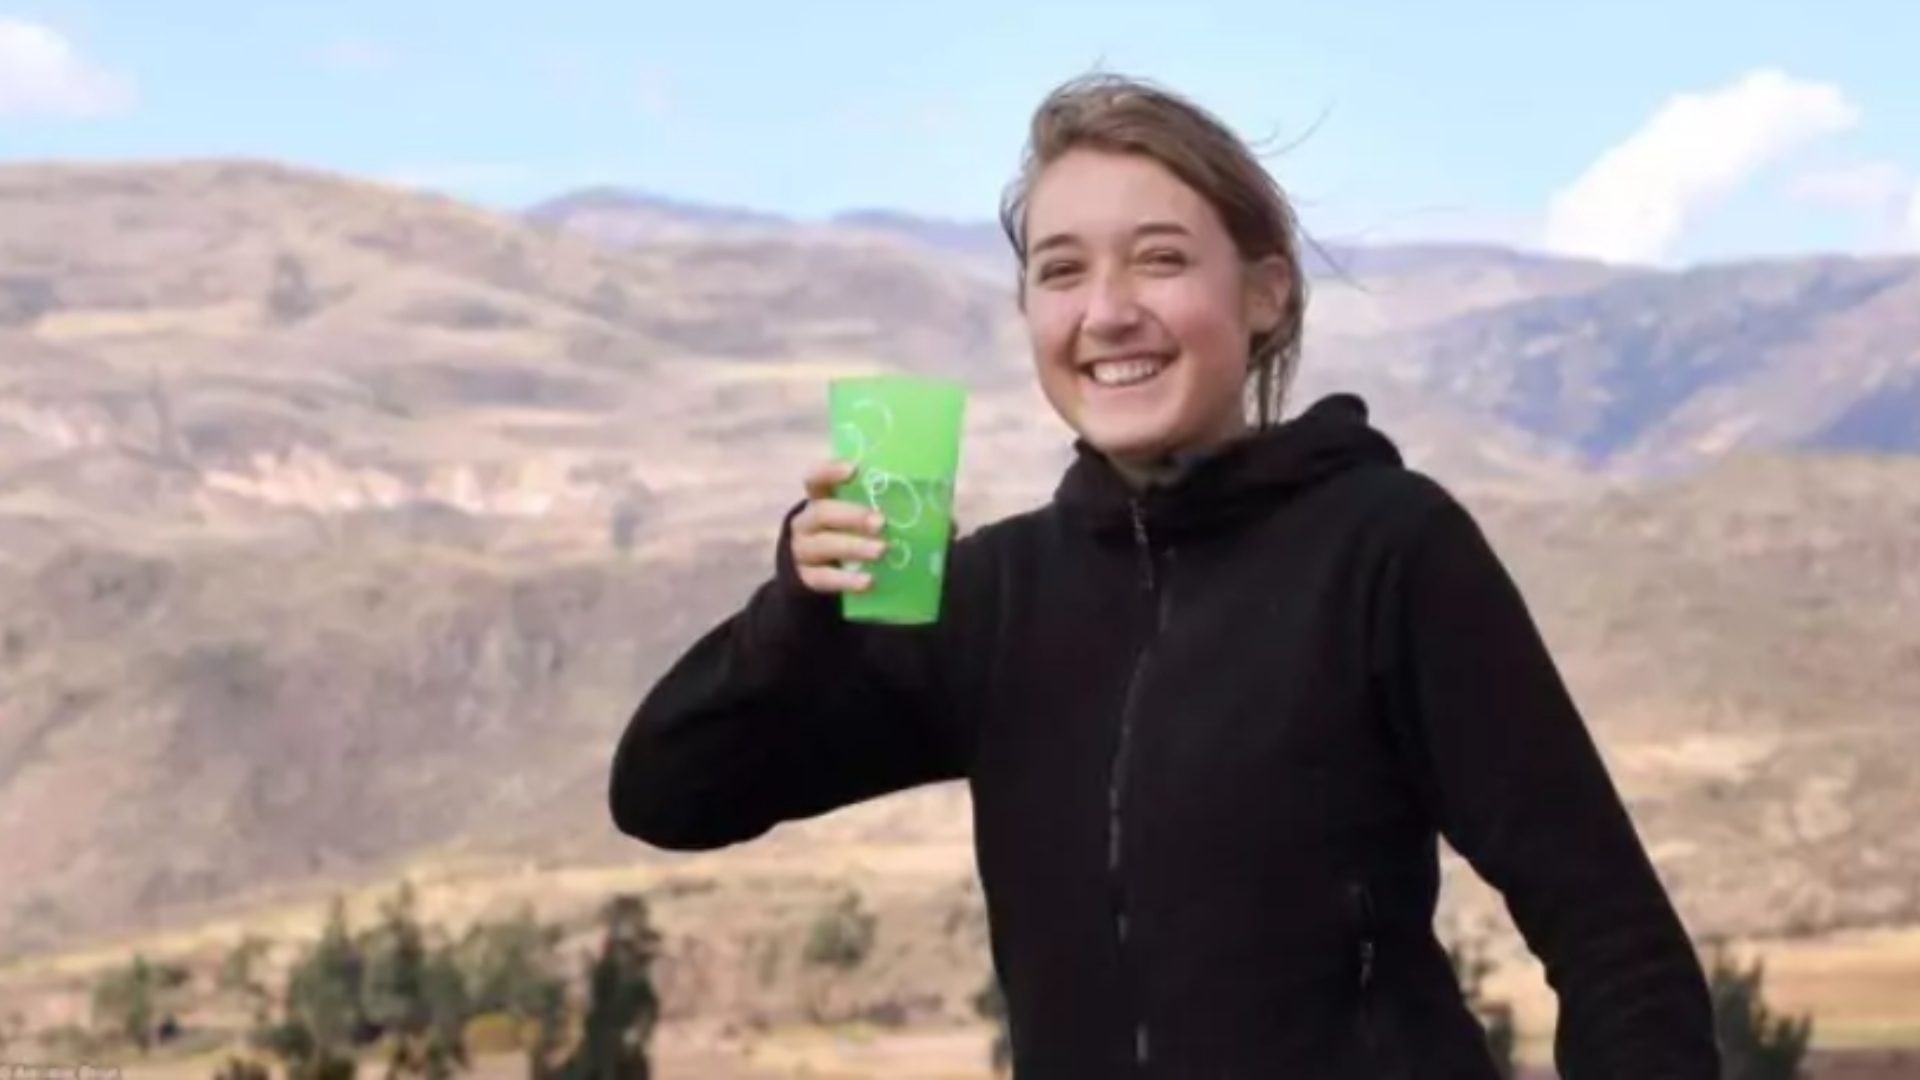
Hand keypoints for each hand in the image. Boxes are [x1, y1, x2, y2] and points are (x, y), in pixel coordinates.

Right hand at [789, 460, 885, 594]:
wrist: (826, 571)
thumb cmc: (854, 531)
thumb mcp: (864, 512)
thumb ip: (889, 502)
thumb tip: (935, 498)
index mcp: (820, 497)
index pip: (816, 477)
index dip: (830, 471)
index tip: (854, 469)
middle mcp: (807, 521)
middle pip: (822, 513)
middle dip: (852, 516)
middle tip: (881, 521)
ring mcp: (803, 550)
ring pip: (823, 545)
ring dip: (853, 546)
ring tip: (880, 550)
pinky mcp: (808, 577)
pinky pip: (824, 578)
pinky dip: (846, 580)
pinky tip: (868, 581)